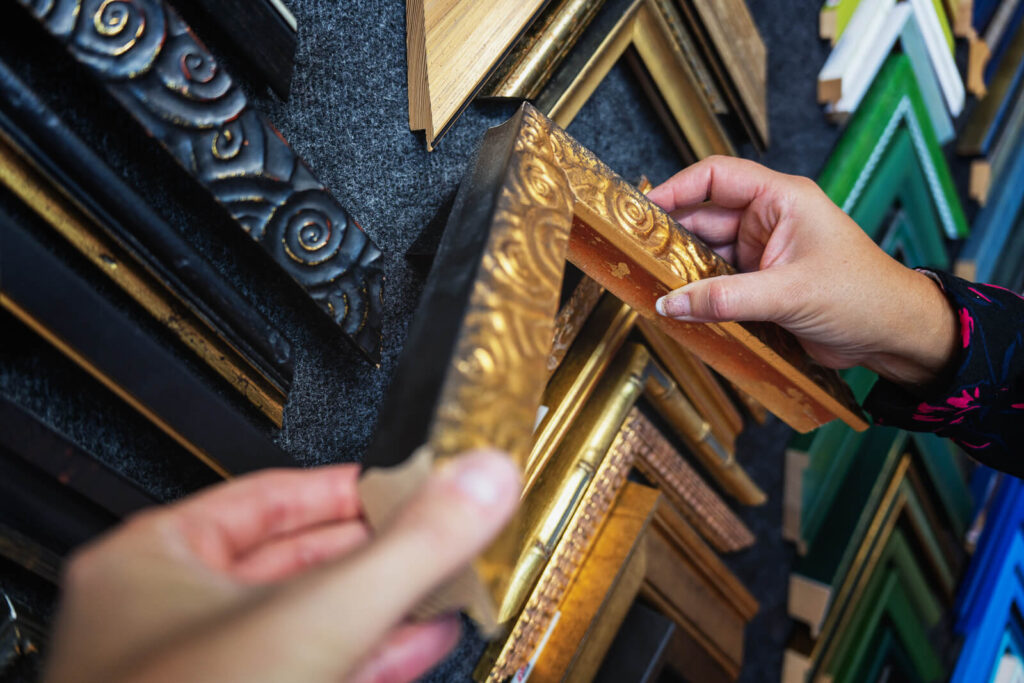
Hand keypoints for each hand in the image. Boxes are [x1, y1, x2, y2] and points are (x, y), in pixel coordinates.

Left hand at [43, 450, 519, 682]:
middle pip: (299, 561)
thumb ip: (409, 546)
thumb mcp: (322, 616)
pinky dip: (371, 655)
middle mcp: (170, 619)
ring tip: (443, 584)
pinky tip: (420, 642)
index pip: (270, 497)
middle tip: (436, 531)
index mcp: (152, 564)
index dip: (349, 489)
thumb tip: (477, 482)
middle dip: (380, 551)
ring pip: (311, 622)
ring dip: (385, 605)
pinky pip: (314, 668)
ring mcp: (204, 672)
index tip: (406, 483)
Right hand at [648, 156, 957, 387]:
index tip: (643, 209)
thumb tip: (671, 302)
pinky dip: (698, 293)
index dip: (676, 188)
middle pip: (704, 217)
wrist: (893, 335)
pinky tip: (677, 305)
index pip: (717, 177)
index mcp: (782, 199)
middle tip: (638, 254)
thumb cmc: (862, 296)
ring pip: (708, 253)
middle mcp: (768, 220)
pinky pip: (718, 282)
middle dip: (672, 236)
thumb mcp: (790, 293)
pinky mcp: (761, 284)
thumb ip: (726, 298)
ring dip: (683, 269)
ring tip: (651, 283)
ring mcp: (763, 252)